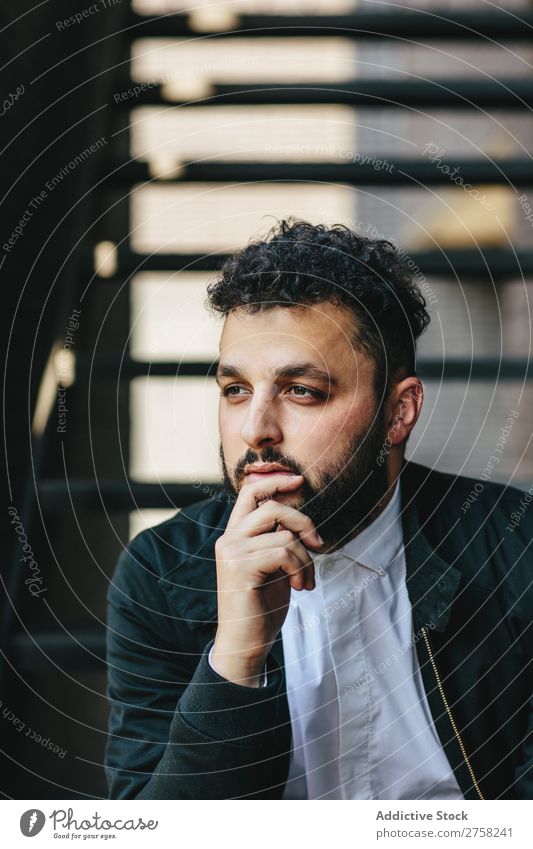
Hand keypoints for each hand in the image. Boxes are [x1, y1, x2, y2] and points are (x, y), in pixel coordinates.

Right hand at [211, 472, 323, 685]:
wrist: (244, 645)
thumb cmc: (261, 608)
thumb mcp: (273, 567)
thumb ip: (278, 541)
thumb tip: (298, 521)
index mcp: (234, 536)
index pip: (250, 493)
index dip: (275, 481)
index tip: (298, 480)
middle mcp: (229, 539)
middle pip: (272, 506)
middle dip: (304, 522)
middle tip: (319, 544)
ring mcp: (232, 552)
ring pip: (284, 533)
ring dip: (306, 558)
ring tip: (305, 580)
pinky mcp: (241, 567)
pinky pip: (284, 552)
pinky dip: (301, 568)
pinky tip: (299, 587)